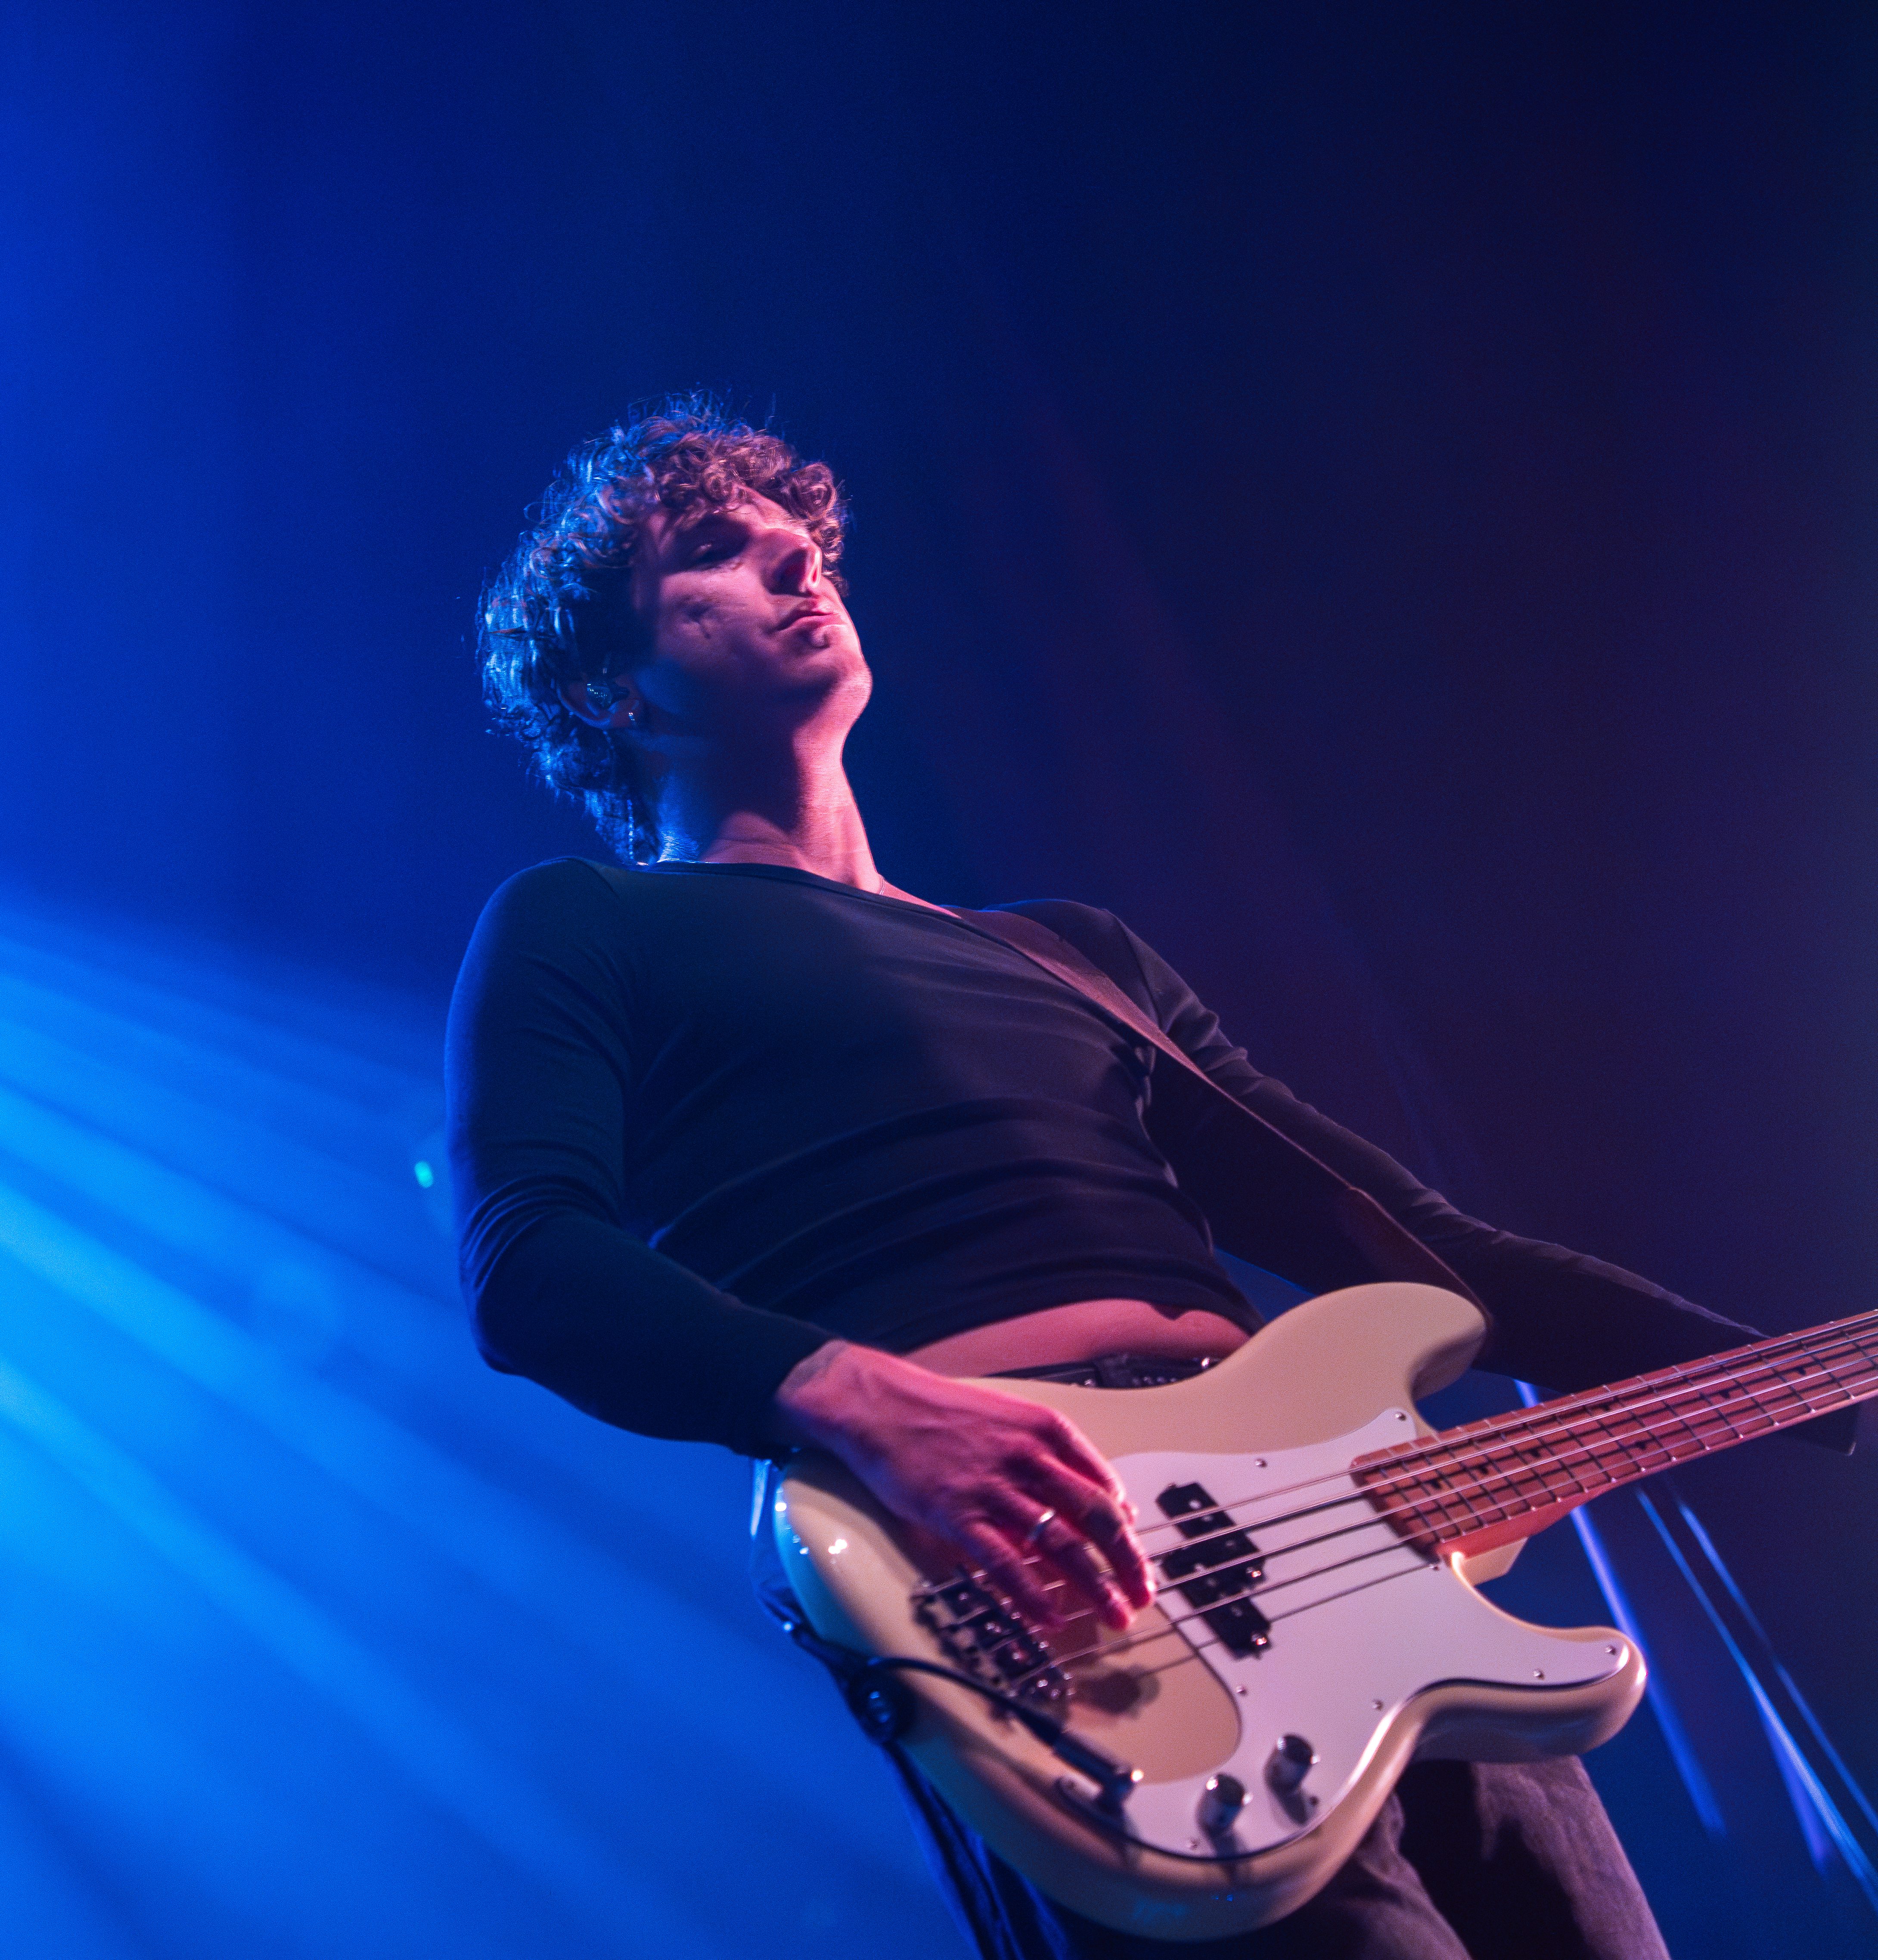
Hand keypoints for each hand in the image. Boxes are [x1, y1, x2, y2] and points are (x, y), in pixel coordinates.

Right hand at [767, 1341, 1153, 1630]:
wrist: (880, 1405)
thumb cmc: (942, 1413)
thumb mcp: (1009, 1419)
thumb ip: (1050, 1455)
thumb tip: (1089, 1494)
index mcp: (1045, 1431)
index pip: (1105, 1485)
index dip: (1128, 1529)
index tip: (1137, 1557)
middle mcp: (1028, 1457)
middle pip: (1096, 1518)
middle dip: (1126, 1562)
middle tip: (1142, 1594)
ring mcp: (993, 1488)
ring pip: (1060, 1545)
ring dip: (1095, 1586)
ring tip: (1114, 1615)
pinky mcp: (957, 1516)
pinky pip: (1005, 1564)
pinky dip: (1033, 1595)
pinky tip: (1050, 1617)